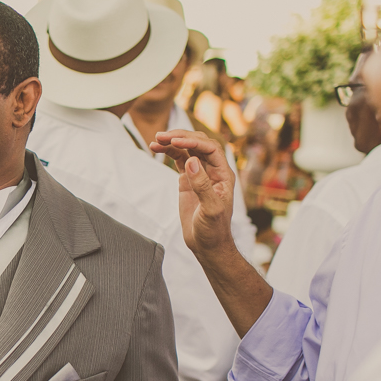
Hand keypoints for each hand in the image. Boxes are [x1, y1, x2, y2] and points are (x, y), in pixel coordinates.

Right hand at [150, 129, 236, 255]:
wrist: (207, 244)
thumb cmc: (214, 230)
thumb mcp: (210, 210)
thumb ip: (202, 185)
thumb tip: (191, 161)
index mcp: (224, 174)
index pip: (210, 149)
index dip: (193, 142)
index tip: (176, 141)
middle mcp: (213, 170)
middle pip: (199, 143)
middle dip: (181, 137)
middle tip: (162, 136)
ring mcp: (200, 173)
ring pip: (187, 149)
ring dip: (172, 142)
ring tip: (156, 140)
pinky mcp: (188, 179)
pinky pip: (178, 159)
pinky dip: (168, 152)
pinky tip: (156, 149)